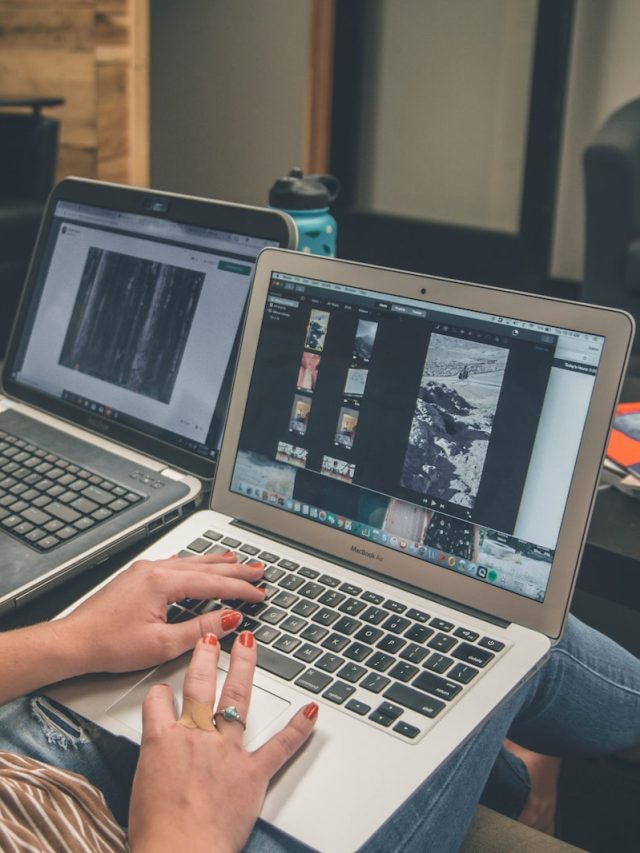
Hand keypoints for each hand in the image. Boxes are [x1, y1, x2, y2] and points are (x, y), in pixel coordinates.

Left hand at [52, 553, 266, 674]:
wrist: (74, 642)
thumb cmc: (109, 644)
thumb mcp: (162, 644)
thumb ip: (199, 630)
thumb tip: (228, 620)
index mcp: (163, 582)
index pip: (213, 583)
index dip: (240, 589)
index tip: (259, 592)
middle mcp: (155, 569)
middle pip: (205, 567)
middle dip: (235, 570)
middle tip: (258, 572)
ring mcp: (145, 571)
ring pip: (190, 563)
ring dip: (216, 564)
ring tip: (237, 562)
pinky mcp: (137, 577)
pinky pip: (175, 565)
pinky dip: (195, 566)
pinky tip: (199, 565)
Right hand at [128, 631, 317, 852]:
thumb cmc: (158, 833)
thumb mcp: (141, 789)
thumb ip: (155, 767)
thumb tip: (160, 769)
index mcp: (162, 742)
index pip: (157, 701)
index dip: (160, 693)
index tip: (164, 690)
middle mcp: (195, 738)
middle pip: (199, 685)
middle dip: (205, 657)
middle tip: (210, 639)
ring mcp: (226, 752)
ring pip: (236, 699)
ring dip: (244, 668)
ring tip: (249, 645)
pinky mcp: (252, 773)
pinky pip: (280, 746)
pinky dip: (298, 728)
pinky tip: (310, 710)